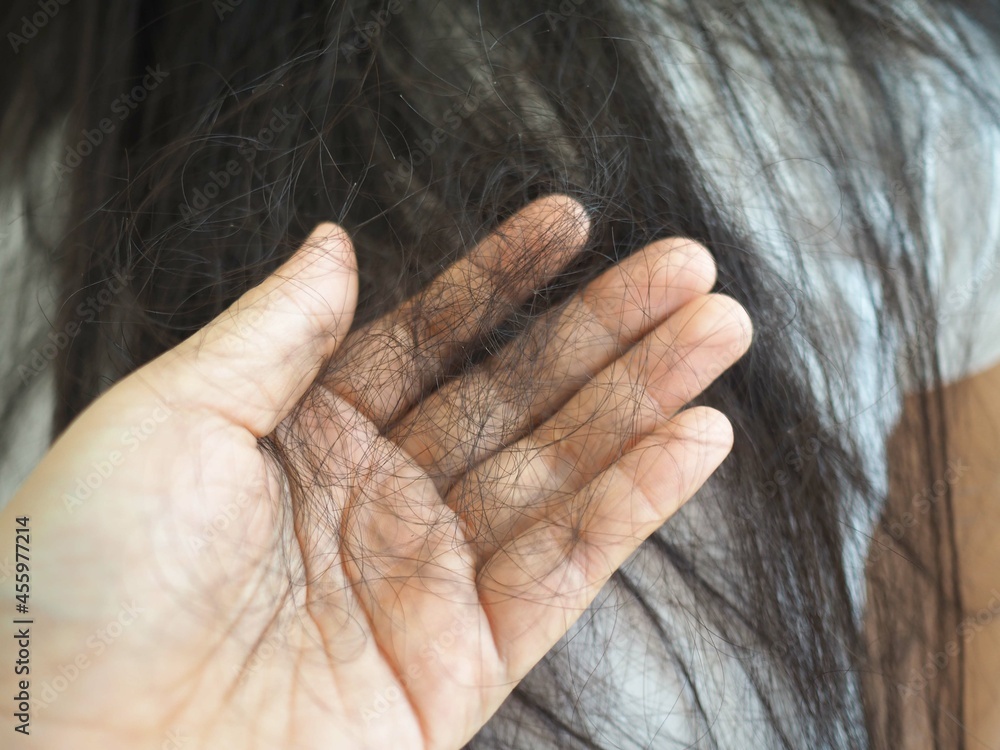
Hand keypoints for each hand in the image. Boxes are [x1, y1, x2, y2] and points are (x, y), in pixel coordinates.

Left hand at [0, 196, 751, 748]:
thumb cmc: (83, 581)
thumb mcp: (171, 416)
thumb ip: (276, 331)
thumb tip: (335, 241)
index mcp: (306, 436)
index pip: (429, 336)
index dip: (501, 276)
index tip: (569, 220)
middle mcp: (376, 501)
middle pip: (515, 397)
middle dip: (606, 330)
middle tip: (689, 271)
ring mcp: (423, 581)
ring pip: (558, 474)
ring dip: (645, 403)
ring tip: (719, 333)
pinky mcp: (458, 665)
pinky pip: (564, 569)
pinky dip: (635, 505)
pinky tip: (697, 439)